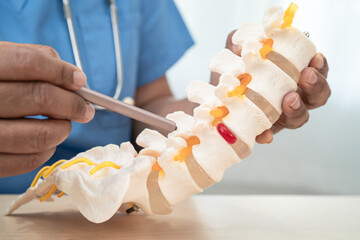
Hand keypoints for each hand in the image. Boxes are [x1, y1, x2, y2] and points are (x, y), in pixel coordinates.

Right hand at [0, 42, 94, 177]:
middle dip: (73, 104)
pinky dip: (47, 150)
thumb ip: (33, 59)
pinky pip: (28, 161)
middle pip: (40, 97)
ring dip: (62, 130)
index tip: (80, 81)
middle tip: (84, 109)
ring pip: (38, 135)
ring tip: (64, 124)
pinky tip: (47, 141)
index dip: (63, 73)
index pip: (31, 63)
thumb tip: (74, 76)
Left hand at [220, 31, 330, 143]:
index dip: (320, 66)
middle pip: (317, 96)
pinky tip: (266, 134)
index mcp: (292, 75)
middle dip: (316, 86)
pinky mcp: (263, 130)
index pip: (316, 71)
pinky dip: (268, 134)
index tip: (315, 58)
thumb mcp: (237, 51)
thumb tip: (244, 44)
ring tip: (289, 100)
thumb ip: (242, 41)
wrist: (214, 95)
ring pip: (300, 117)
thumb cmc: (233, 71)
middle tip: (306, 77)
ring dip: (298, 110)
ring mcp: (280, 115)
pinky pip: (269, 135)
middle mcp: (292, 96)